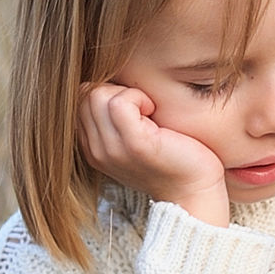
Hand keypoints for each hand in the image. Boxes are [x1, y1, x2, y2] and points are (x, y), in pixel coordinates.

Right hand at [78, 82, 229, 225]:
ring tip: (148, 110)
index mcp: (93, 148)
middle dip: (115, 90)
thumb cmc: (172, 159)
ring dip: (127, 93)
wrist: (194, 191)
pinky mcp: (134, 144)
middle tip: (142, 107)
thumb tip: (109, 83)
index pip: (80, 99)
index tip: (133, 107)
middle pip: (85, 94)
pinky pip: (120, 103)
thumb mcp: (134, 139)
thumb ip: (114, 119)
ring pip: (97, 95)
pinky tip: (154, 111)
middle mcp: (96, 151)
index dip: (106, 92)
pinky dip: (139, 97)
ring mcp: (112, 148)